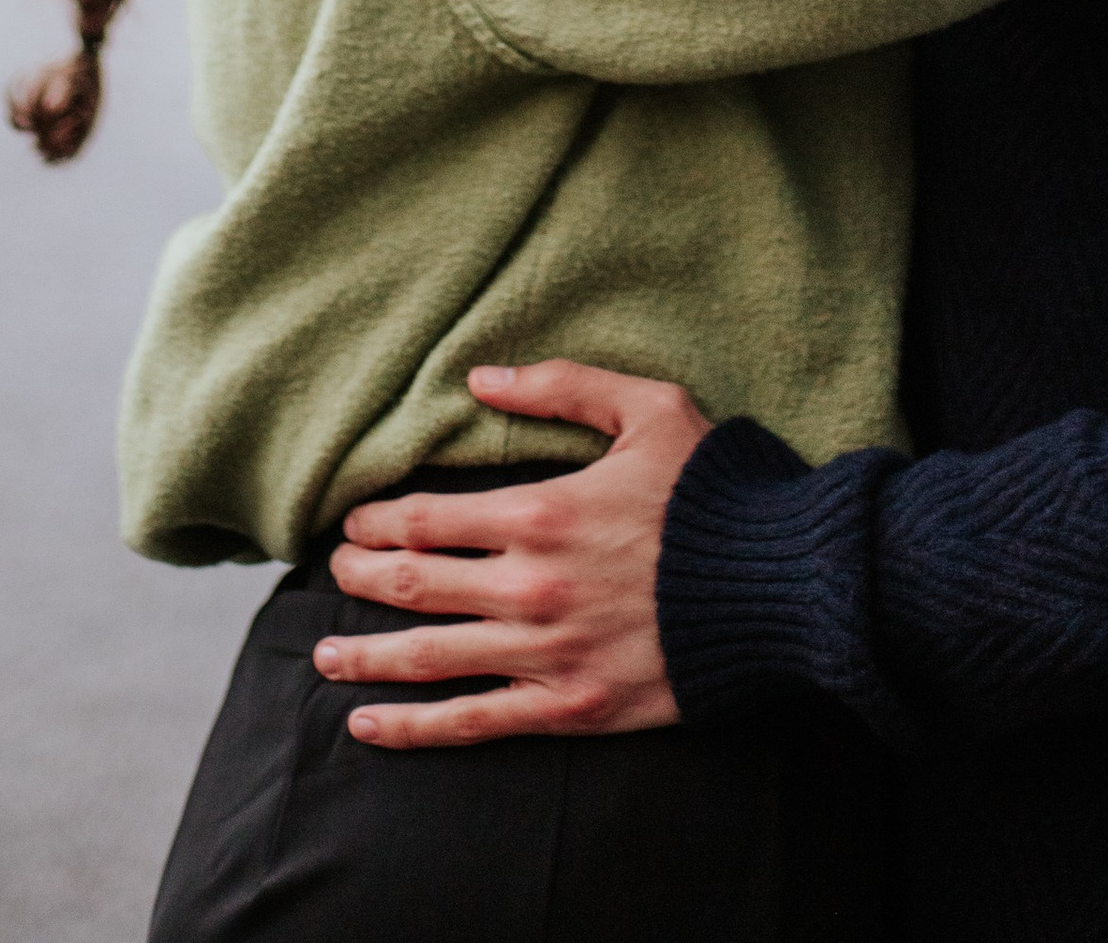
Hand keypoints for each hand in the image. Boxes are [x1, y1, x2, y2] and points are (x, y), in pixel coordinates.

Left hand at [315, 361, 706, 746]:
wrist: (783, 587)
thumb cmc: (715, 491)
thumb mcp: (648, 409)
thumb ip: (562, 386)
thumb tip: (480, 378)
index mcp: (542, 513)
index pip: (428, 518)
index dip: (379, 520)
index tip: (352, 522)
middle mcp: (531, 588)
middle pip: (414, 584)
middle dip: (360, 579)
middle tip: (333, 574)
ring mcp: (547, 655)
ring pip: (429, 659)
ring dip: (366, 658)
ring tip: (323, 657)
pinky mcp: (570, 708)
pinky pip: (474, 724)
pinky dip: (413, 729)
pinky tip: (369, 726)